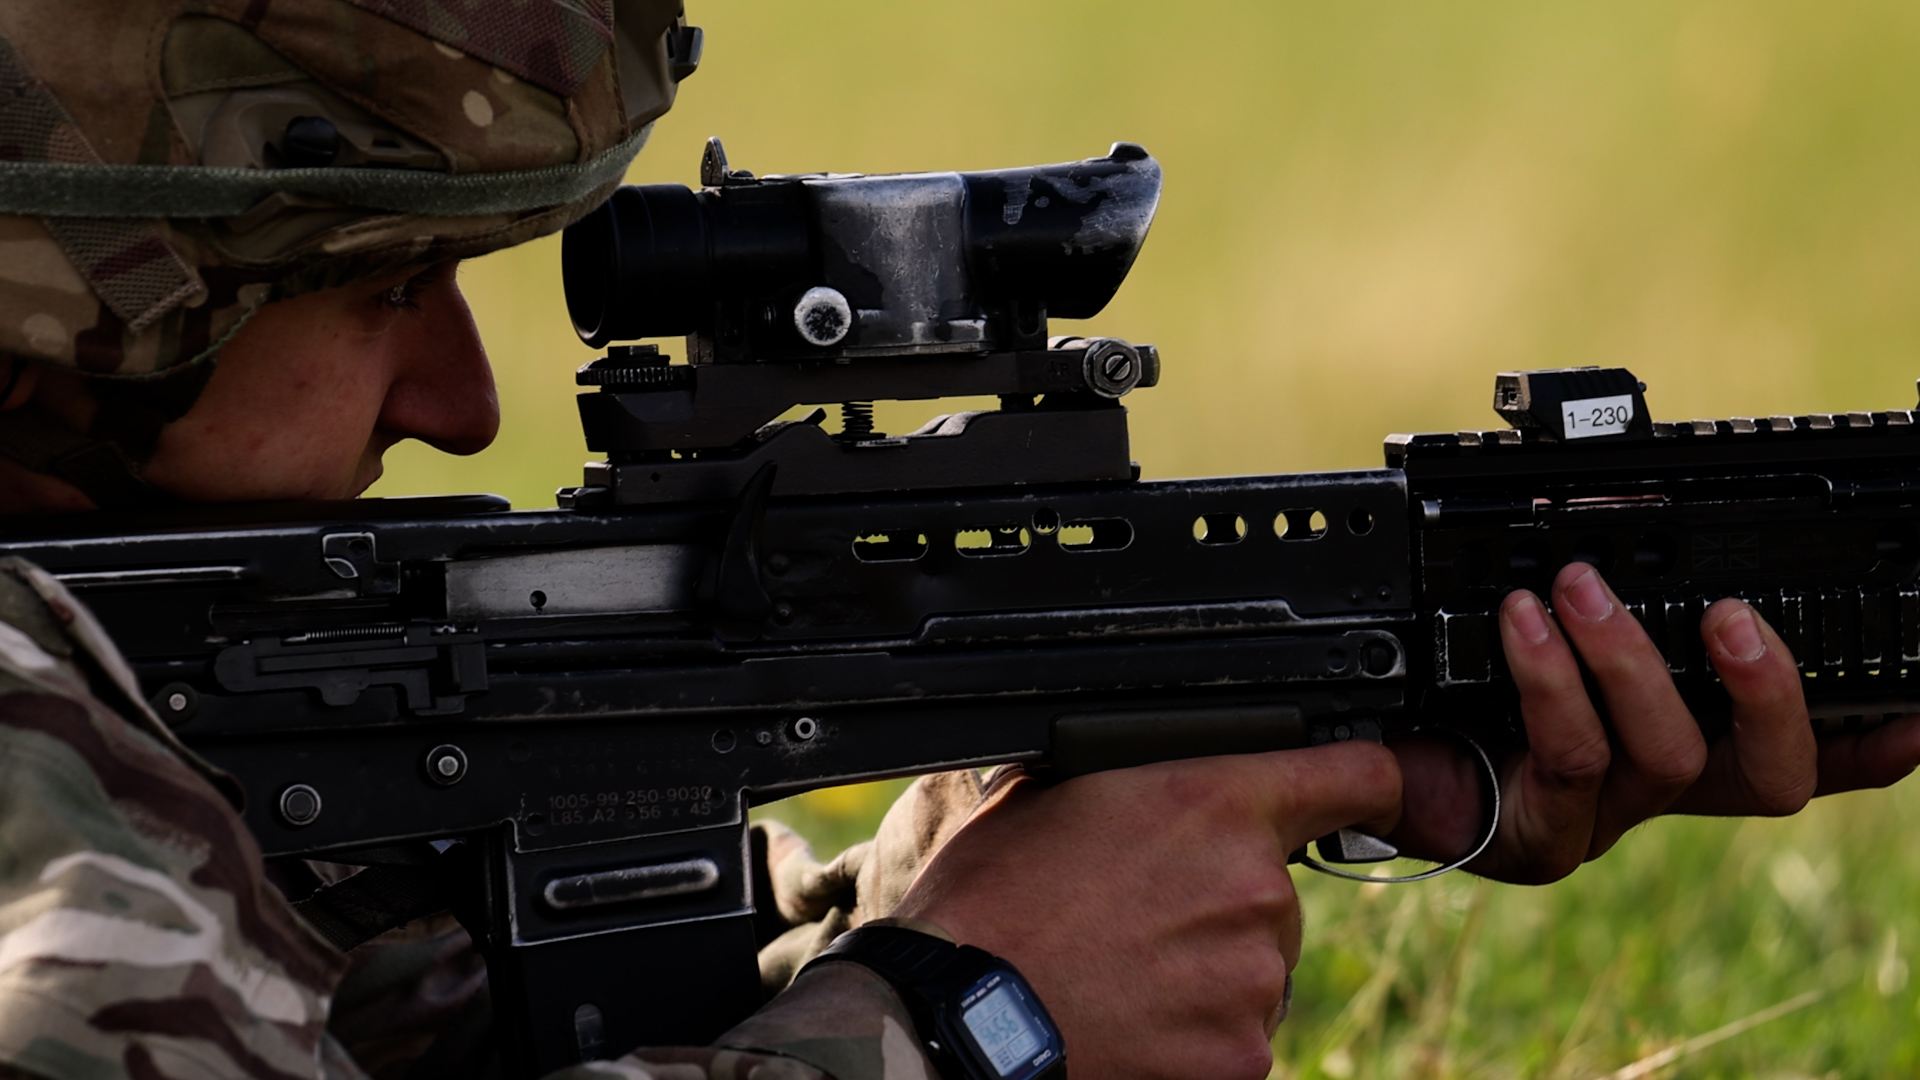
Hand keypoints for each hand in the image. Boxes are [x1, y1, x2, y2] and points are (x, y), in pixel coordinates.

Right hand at [893, 743, 1399, 1079]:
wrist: (962, 1017)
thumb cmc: (994, 901)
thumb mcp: (1062, 790)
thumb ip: (1146, 775)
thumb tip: (1164, 767)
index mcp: (1216, 801)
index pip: (1358, 773)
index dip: (1364, 780)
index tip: (1365, 791)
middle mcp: (1255, 888)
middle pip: (1277, 890)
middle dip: (1225, 900)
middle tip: (1142, 914)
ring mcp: (1255, 981)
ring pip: (1256, 967)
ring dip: (1208, 970)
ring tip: (1122, 970)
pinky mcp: (1241, 1056)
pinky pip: (1237, 1035)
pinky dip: (1195, 1032)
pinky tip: (1133, 1016)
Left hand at [1390, 562, 1919, 883]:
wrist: (1363, 743)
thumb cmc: (1460, 683)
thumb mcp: (1542, 628)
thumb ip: (1609, 592)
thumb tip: (1664, 510)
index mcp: (1680, 740)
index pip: (1795, 745)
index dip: (1868, 737)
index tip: (1918, 707)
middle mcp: (1654, 786)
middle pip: (1768, 774)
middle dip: (1768, 691)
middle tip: (1731, 618)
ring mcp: (1600, 815)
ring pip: (1666, 756)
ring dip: (1624, 661)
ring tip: (1571, 590)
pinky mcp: (1536, 835)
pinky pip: (1569, 759)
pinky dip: (1548, 680)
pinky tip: (1519, 626)